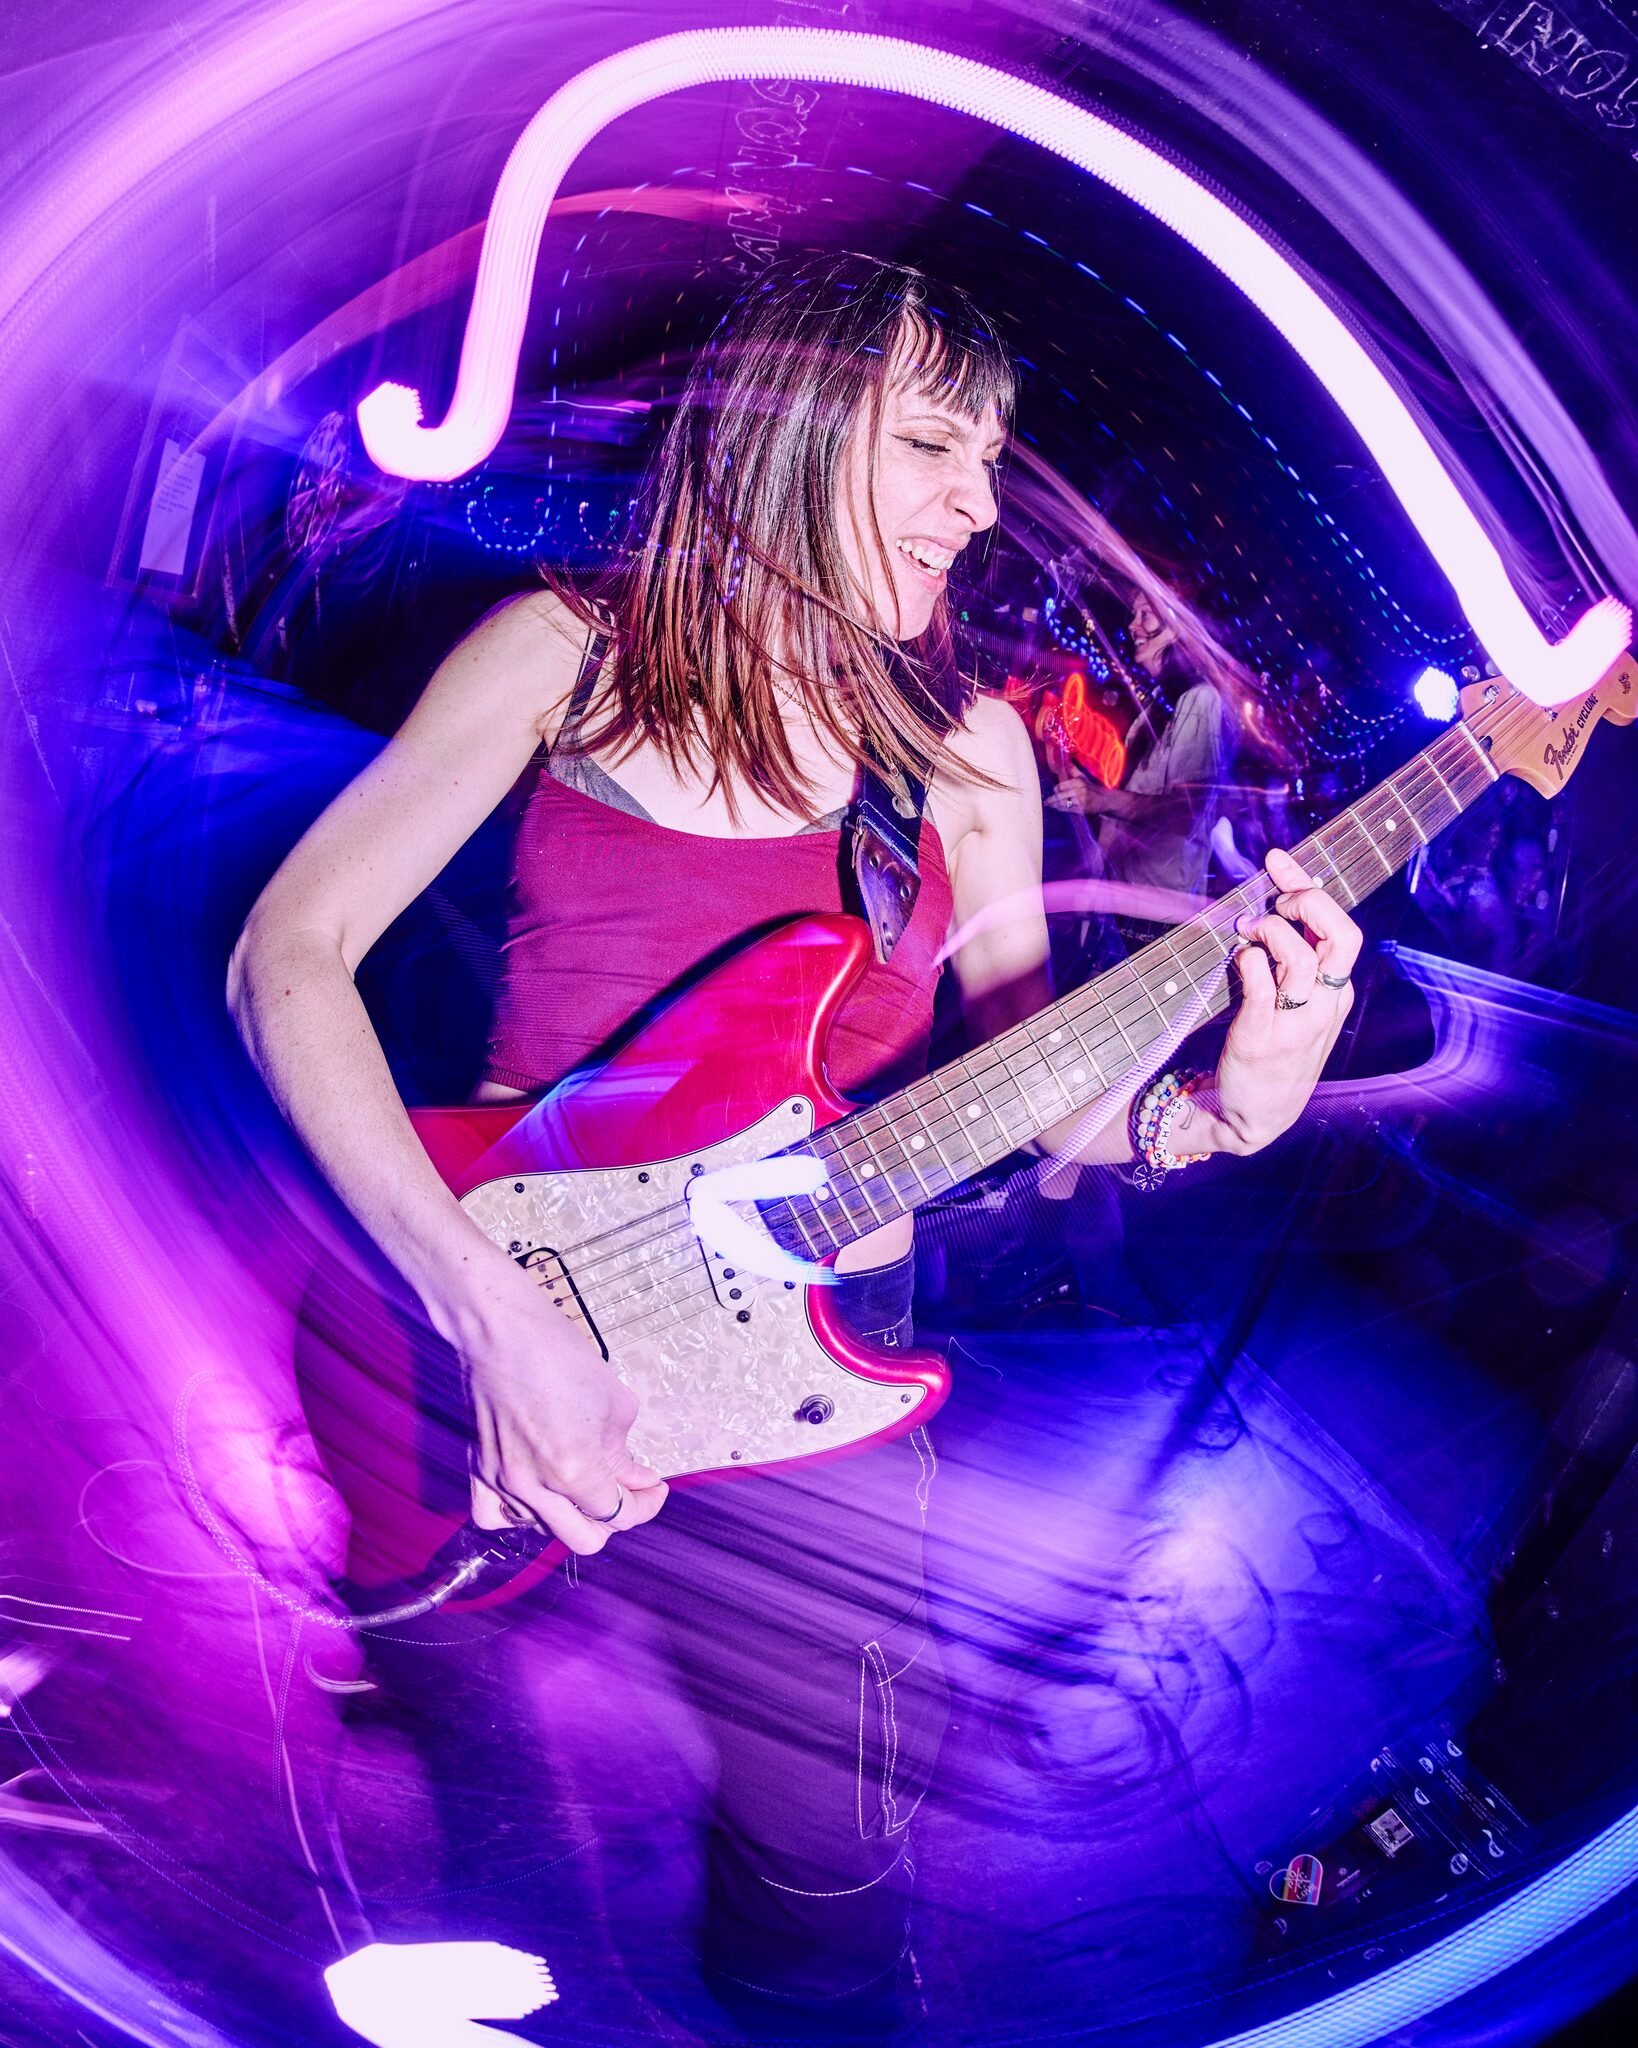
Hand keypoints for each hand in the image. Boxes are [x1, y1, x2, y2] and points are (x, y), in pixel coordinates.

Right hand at [442, 1261, 667, 1555]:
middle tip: (627, 1490)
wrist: (501, 1329)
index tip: (653, 1488)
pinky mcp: (479, 1469)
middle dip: (615, 1517)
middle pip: (585, 1538)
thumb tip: (633, 1475)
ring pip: (544, 1529)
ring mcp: (503, 1481)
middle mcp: (535, 1486)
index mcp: (574, 1469)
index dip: (645, 1503)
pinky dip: (521, 1514)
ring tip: (584, 1480)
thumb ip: (624, 1451)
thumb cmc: (554, 1352)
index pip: (618, 1514)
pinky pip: (495, 1517)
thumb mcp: (614, 1401)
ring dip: (571, 1512)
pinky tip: (537, 1494)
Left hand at [1046, 775, 1102, 813]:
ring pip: (1063, 803)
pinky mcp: (1081, 809)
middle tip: (1046, 801)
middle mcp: (1079, 791)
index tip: (1054, 790)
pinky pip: (1068, 809)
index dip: (1056, 789)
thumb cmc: (1091, 788)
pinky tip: (1057, 808)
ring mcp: (1080, 801)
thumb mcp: (1083, 777)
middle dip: (1052, 799)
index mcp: (1078, 782)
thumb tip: (1066, 761)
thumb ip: (1073, 770)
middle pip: (1060, 796)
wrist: (1103, 799)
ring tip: (1049, 805)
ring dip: (1054, 805)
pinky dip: (1061, 809)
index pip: (1061, 786)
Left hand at [1200, 847, 1361, 1154]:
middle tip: (1271, 902)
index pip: (1342, 928)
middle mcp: (1325, 1005)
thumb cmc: (1271, 1050)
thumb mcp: (1297, 1006)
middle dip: (1305, 901)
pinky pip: (1261, 985)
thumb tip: (1272, 904)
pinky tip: (1238, 959)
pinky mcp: (1261, 1038)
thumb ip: (1291, 961)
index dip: (1309, 887)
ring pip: (1300, 956)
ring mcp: (1297, 1023)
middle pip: (1340, 935)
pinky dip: (1249, 961)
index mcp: (1336, 993)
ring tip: (1245, 932)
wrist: (1253, 1116)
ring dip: (1269, 931)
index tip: (1277, 861)